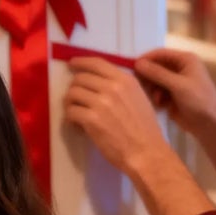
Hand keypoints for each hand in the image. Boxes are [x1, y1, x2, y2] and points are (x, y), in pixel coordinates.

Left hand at [63, 56, 173, 173]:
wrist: (146, 152)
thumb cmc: (145, 129)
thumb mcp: (139, 98)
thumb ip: (121, 88)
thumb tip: (101, 82)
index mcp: (125, 80)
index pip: (97, 63)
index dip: (81, 62)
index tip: (72, 64)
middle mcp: (112, 87)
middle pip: (81, 78)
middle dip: (75, 89)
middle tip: (76, 100)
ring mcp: (101, 103)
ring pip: (72, 94)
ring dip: (70, 104)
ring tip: (76, 114)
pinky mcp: (92, 119)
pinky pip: (70, 112)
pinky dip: (70, 119)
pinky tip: (77, 126)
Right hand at [134, 48, 215, 135]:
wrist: (210, 124)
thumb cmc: (199, 100)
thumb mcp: (178, 85)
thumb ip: (157, 73)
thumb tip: (137, 63)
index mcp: (185, 60)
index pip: (160, 54)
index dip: (146, 59)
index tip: (131, 68)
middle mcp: (180, 68)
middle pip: (156, 67)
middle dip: (148, 76)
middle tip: (140, 86)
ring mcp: (176, 82)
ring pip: (155, 80)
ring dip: (152, 89)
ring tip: (155, 99)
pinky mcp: (172, 95)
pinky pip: (158, 92)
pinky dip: (156, 97)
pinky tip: (160, 105)